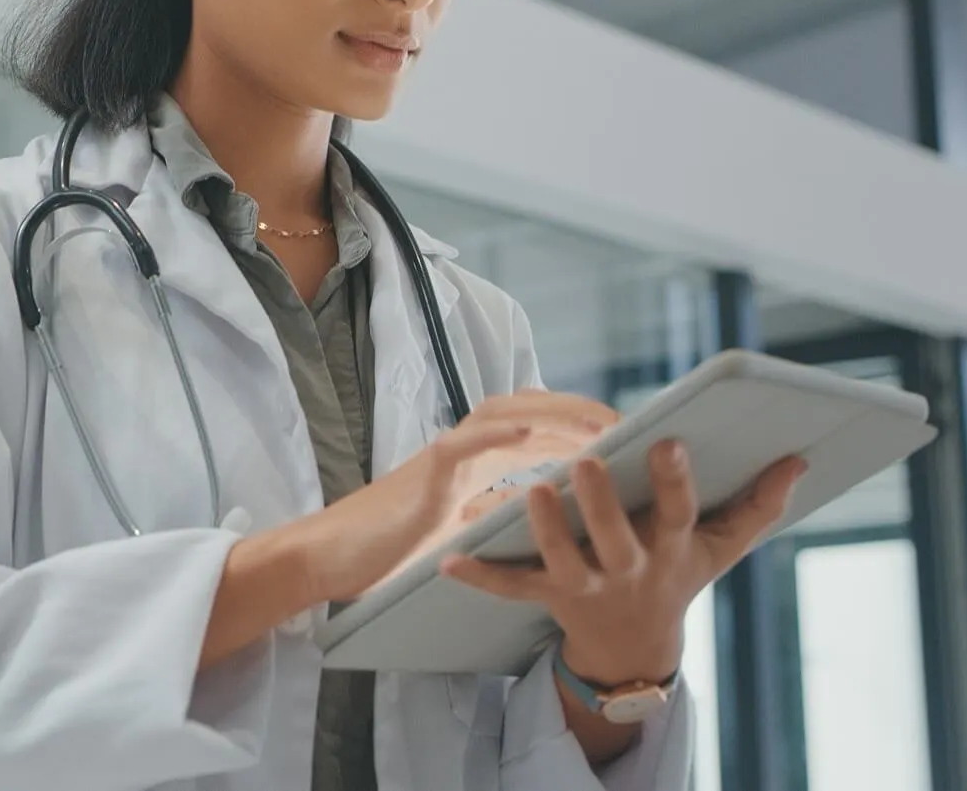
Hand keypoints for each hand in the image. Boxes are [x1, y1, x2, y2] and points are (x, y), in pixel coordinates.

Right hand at [287, 390, 616, 603]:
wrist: (335, 557)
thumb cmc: (394, 545)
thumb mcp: (463, 529)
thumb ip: (498, 511)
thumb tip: (547, 513)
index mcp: (476, 459)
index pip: (539, 427)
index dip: (582, 424)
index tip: (628, 434)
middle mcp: (464, 446)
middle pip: (532, 409)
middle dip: (582, 411)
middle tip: (631, 422)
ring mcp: (444, 454)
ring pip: (506, 414)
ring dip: (556, 415)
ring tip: (599, 425)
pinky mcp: (424, 472)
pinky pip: (465, 443)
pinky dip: (499, 432)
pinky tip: (533, 431)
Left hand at [441, 440, 808, 684]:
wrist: (635, 647)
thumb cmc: (678, 575)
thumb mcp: (721, 548)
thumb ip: (759, 506)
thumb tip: (799, 459)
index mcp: (670, 550)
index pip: (678, 513)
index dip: (675, 481)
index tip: (669, 442)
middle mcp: (629, 570)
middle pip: (615, 537)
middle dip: (602, 502)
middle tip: (587, 462)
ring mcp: (588, 586)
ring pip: (563, 559)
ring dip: (546, 528)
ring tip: (532, 491)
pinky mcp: (550, 597)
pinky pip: (512, 587)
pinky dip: (480, 576)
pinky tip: (448, 561)